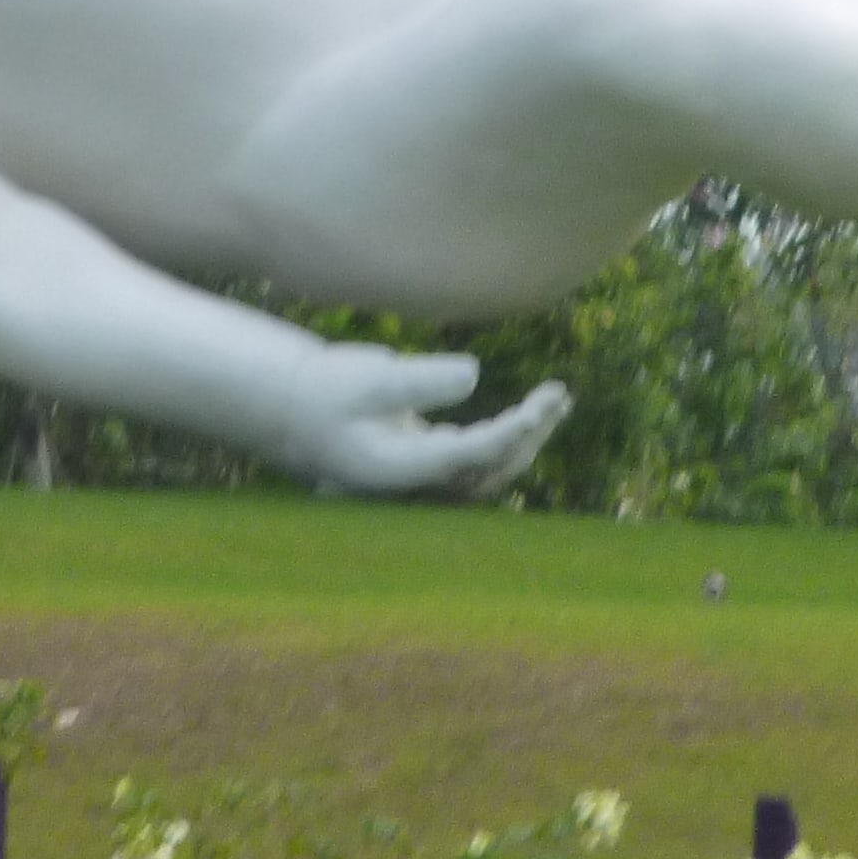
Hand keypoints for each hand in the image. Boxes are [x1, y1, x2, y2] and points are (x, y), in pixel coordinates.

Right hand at [285, 345, 574, 500]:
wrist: (297, 409)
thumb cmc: (327, 389)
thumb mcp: (368, 375)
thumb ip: (419, 380)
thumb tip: (475, 374)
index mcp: (399, 469)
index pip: (467, 457)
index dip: (507, 432)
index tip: (539, 405)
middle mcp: (417, 484)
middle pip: (488, 471)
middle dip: (527, 434)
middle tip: (557, 395)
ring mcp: (426, 477)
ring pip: (490, 467)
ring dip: (526, 436)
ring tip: (559, 399)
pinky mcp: (433, 460)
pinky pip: (483, 456)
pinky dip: (511, 432)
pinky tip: (536, 408)